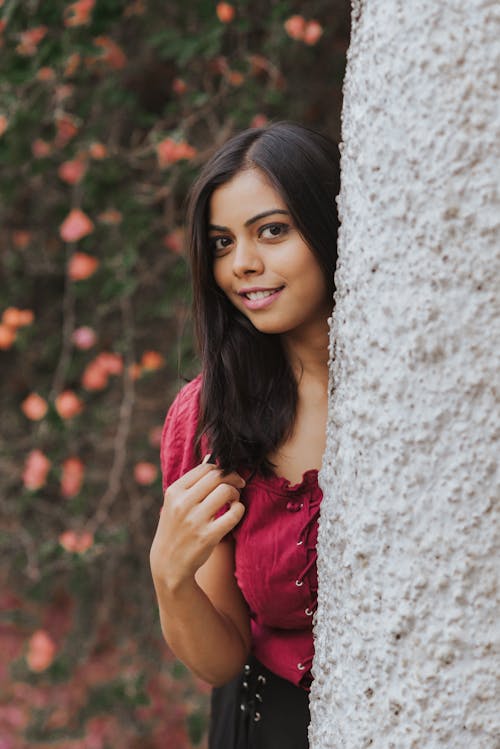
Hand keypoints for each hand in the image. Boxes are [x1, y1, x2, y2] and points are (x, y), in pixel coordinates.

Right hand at [150, 461, 245, 591]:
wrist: (168, 563)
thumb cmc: (176, 528)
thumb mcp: (175, 503)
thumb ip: (192, 482)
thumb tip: (211, 458)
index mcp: (174, 492)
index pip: (205, 468)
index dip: (221, 469)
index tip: (228, 476)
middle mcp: (183, 504)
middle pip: (217, 477)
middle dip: (233, 477)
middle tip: (238, 485)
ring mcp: (195, 520)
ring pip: (226, 492)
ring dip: (236, 493)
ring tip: (234, 500)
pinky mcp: (208, 536)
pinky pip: (234, 514)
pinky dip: (240, 509)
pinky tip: (236, 512)